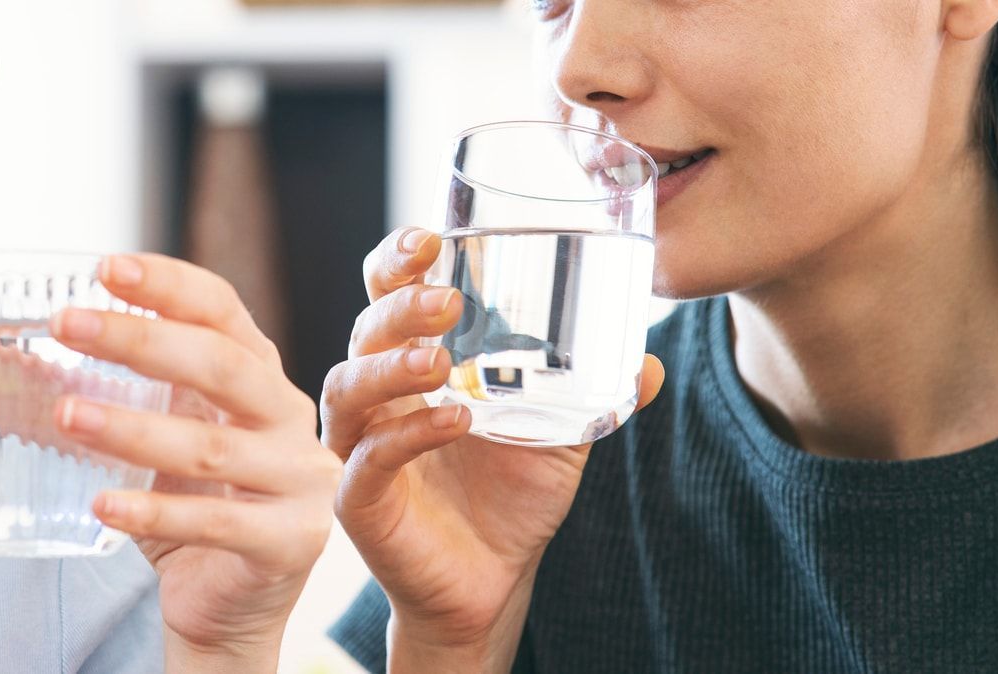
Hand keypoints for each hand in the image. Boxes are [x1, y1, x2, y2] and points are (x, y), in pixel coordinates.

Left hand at [50, 254, 340, 672]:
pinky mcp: (289, 541)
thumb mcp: (150, 439)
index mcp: (259, 376)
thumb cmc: (191, 506)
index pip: (222, 311)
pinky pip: (216, 522)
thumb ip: (101, 396)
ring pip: (212, 448)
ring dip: (132, 428)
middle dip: (140, 340)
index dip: (168, 285)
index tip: (105, 267)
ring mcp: (298, 480)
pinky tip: (102, 504)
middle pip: (221, 364)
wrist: (232, 605)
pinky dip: (154, 511)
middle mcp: (288, 418)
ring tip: (65, 415)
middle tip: (65, 323)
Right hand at [322, 228, 663, 670]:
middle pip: (364, 329)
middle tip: (446, 299)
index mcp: (412, 363)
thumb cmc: (511, 495)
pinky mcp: (359, 499)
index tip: (429, 238)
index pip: (386, 296)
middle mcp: (378, 396)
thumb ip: (595, 393)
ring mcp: (359, 446)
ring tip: (439, 360)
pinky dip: (407, 434)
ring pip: (348, 387)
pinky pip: (369, 458)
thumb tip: (649, 362)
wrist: (494, 581)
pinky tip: (453, 422)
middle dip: (398, 306)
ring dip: (390, 365)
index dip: (397, 261)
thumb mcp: (560, 433)